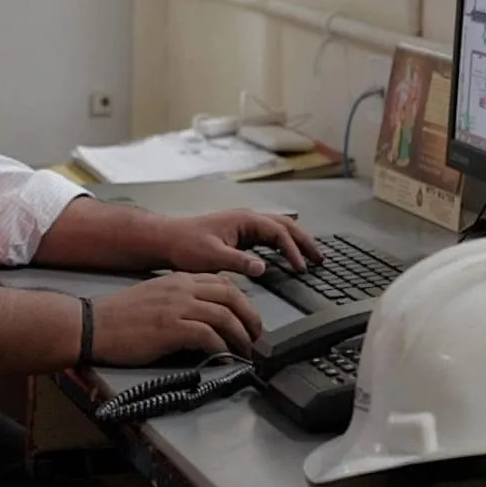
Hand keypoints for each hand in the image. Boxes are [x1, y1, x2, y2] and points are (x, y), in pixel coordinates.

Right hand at [92, 274, 263, 364]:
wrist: (91, 325)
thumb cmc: (118, 317)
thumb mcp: (154, 298)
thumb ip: (179, 301)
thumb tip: (201, 318)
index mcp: (178, 280)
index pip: (221, 283)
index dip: (241, 300)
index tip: (247, 317)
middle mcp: (181, 289)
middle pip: (231, 295)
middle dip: (250, 316)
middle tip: (256, 335)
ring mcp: (177, 308)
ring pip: (224, 315)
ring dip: (240, 335)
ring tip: (246, 350)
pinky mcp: (170, 329)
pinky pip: (207, 335)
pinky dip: (221, 348)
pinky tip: (225, 357)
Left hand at [158, 209, 322, 278]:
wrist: (165, 240)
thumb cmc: (184, 245)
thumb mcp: (212, 257)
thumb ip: (239, 262)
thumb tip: (263, 268)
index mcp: (244, 220)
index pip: (279, 233)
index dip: (293, 251)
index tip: (301, 268)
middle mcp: (246, 218)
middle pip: (285, 226)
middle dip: (304, 242)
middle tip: (320, 258)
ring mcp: (242, 225)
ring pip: (278, 228)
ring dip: (295, 241)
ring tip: (309, 256)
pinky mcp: (237, 234)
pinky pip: (267, 236)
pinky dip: (281, 244)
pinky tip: (284, 254)